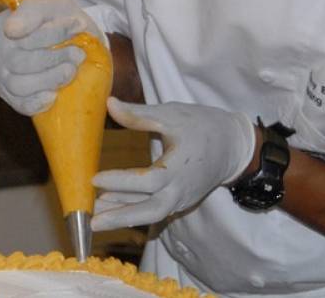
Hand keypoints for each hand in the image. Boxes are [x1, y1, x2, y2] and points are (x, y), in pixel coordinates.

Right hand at [0, 0, 102, 115]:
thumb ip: (33, 11)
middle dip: (53, 59)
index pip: (20, 32)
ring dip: (50, 79)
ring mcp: (1, 75)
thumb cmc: (62, 20)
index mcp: (4, 24)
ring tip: (71, 71)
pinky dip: (38, 102)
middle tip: (78, 55)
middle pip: (18, 62)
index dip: (52, 33)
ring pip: (18, 85)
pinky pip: (20, 104)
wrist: (74, 41)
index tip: (78, 26)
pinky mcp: (11, 96)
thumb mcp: (54, 4)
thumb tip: (12, 30)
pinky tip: (54, 95)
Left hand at [91, 98, 255, 230]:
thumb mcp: (170, 114)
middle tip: (93, 221)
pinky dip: (133, 210)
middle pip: (151, 210)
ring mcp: (182, 198)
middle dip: (121, 217)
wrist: (232, 145)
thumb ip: (138, 114)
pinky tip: (111, 206)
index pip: (149, 180)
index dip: (122, 182)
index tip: (95, 179)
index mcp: (181, 166)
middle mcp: (182, 189)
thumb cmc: (200, 125)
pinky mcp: (180, 201)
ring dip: (124, 215)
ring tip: (95, 216)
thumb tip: (109, 103)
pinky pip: (155, 209)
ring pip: (151, 213)